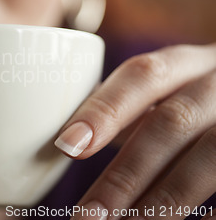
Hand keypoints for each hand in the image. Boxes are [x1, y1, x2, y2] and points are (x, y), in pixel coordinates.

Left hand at [54, 44, 215, 219]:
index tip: (68, 145)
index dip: (105, 108)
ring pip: (210, 155)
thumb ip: (127, 107)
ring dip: (163, 200)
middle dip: (126, 174)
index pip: (143, 75)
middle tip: (86, 215)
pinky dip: (209, 213)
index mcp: (189, 64)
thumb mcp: (171, 92)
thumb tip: (69, 134)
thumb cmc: (201, 100)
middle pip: (173, 123)